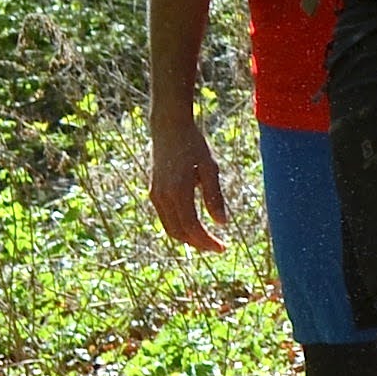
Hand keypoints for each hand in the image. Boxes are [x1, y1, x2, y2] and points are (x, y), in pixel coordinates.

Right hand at [147, 113, 227, 252]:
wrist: (168, 128)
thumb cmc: (194, 145)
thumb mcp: (211, 168)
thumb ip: (214, 197)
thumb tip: (222, 224)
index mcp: (178, 191)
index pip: (192, 227)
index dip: (207, 241)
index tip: (223, 247)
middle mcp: (162, 196)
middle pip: (179, 233)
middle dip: (198, 244)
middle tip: (217, 247)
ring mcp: (155, 195)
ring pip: (170, 228)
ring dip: (188, 238)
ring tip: (208, 240)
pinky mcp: (153, 192)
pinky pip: (165, 218)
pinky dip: (180, 227)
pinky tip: (195, 227)